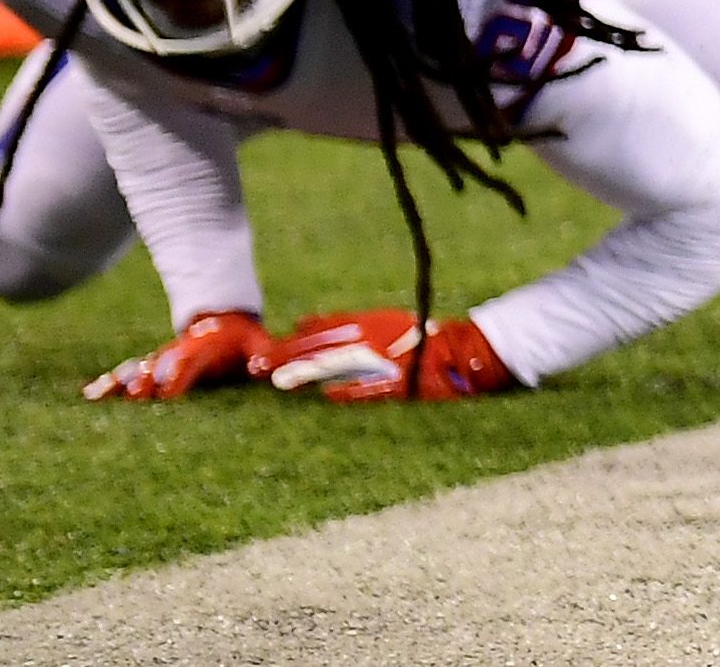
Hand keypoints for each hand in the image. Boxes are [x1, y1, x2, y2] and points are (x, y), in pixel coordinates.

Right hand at [82, 310, 269, 400]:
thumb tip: (261, 367)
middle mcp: (175, 356)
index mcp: (200, 351)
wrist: (221, 320)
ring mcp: (160, 361)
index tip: (167, 395)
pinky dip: (109, 383)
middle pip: (155, 369)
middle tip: (132, 396)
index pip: (187, 365)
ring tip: (97, 395)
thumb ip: (264, 354)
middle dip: (143, 383)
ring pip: (135, 370)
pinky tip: (90, 394)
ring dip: (118, 383)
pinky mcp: (151, 367)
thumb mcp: (258, 341)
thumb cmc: (242, 340)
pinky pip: (127, 373)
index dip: (178, 378)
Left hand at [259, 310, 519, 403]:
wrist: (461, 353)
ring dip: (309, 373)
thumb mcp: (378, 322)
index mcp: (366, 324)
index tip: (261, 355)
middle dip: (288, 358)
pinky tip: (328, 396)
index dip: (289, 343)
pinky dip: (350, 390)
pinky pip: (372, 387)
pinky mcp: (400, 381)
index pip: (319, 332)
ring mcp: (386, 360)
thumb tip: (301, 322)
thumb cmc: (417, 339)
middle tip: (258, 370)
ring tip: (281, 382)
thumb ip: (342, 322)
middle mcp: (372, 339)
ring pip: (340, 364)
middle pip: (322, 347)